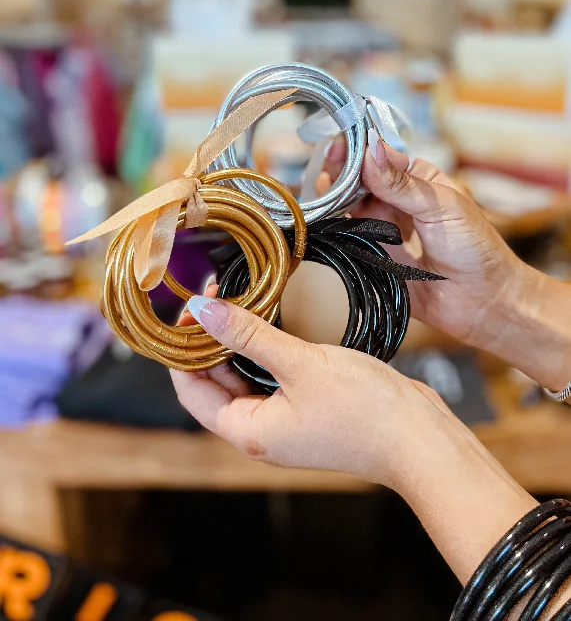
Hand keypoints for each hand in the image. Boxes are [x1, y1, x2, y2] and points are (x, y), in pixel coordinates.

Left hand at [173, 294, 538, 590]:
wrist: (420, 438)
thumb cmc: (364, 411)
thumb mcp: (300, 364)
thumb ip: (249, 335)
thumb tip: (202, 311)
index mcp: (249, 431)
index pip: (190, 390)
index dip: (183, 350)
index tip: (190, 309)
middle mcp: (262, 430)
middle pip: (216, 382)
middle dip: (211, 340)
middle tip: (215, 294)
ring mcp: (286, 420)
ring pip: (245, 376)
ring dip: (239, 341)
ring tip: (239, 299)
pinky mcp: (309, 408)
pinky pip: (274, 375)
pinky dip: (267, 349)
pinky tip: (273, 319)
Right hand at [321, 132, 529, 351]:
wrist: (481, 301)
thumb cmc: (475, 248)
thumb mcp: (441, 206)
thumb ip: (401, 182)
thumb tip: (371, 150)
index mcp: (416, 180)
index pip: (379, 157)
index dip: (357, 150)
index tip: (338, 147)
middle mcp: (395, 201)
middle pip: (358, 180)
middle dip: (339, 172)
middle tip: (327, 170)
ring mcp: (381, 229)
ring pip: (348, 207)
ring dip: (333, 197)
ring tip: (322, 191)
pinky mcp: (372, 257)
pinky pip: (347, 238)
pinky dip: (334, 227)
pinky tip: (324, 217)